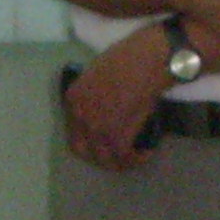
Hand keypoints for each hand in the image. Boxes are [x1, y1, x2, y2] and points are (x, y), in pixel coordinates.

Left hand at [62, 24, 169, 170]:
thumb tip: (105, 105)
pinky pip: (124, 157)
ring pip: (103, 159)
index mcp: (73, 98)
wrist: (145, 60)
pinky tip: (146, 153)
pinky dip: (137, 158)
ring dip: (119, 162)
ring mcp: (97, 129)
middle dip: (98, 156)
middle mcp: (80, 116)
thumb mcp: (98, 73)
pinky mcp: (117, 137)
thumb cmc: (127, 57)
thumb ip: (94, 93)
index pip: (73, 127)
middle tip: (114, 153)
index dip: (89, 135)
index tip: (104, 136)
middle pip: (82, 150)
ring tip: (132, 157)